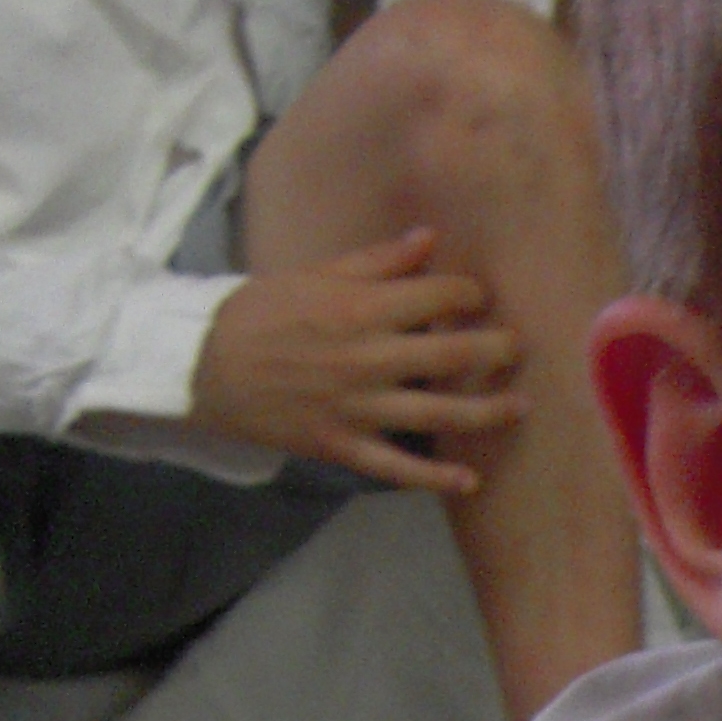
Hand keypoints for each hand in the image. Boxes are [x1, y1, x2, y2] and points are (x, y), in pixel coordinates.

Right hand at [192, 230, 522, 490]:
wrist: (201, 364)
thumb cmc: (260, 312)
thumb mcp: (314, 275)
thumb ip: (376, 262)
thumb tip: (428, 238)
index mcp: (360, 308)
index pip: (438, 296)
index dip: (468, 294)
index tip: (477, 297)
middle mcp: (367, 358)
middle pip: (453, 354)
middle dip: (495, 349)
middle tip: (517, 347)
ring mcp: (357, 407)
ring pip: (439, 413)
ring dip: (487, 411)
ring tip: (519, 406)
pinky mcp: (342, 445)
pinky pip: (397, 468)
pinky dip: (435, 478)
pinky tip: (469, 482)